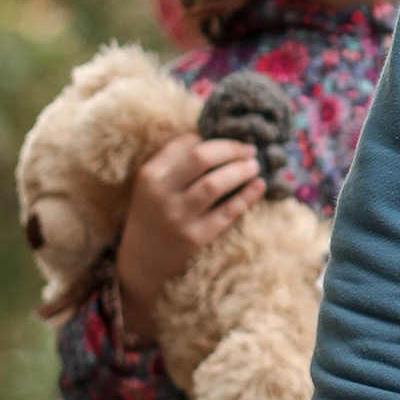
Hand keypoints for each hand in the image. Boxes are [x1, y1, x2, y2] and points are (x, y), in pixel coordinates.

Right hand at [117, 133, 263, 338]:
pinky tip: (259, 186)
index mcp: (149, 175)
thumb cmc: (152, 215)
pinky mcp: (195, 238)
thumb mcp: (151, 185)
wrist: (141, 262)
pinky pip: (226, 212)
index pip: (186, 145)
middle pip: (201, 159)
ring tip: (254, 166)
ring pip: (214, 184)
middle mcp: (161, 194)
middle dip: (230, 149)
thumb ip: (173, 160)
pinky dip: (246, 196)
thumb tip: (206, 136)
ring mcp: (178, 217)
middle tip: (249, 149)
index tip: (230, 140)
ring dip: (240, 170)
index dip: (213, 139)